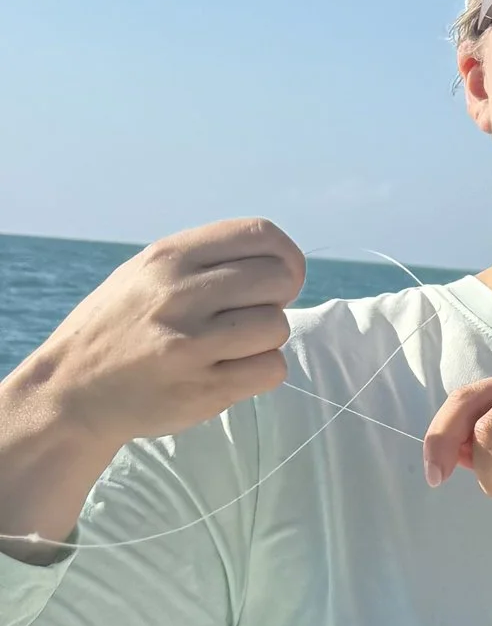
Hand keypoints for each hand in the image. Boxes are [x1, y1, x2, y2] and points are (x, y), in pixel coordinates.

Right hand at [0, 218, 306, 547]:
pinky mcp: (203, 388)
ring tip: (231, 346)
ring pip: (278, 326)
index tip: (275, 280)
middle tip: (248, 316)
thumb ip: (204, 261)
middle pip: (280, 279)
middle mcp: (178, 294)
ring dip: (265, 339)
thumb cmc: (120, 327)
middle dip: (277, 298)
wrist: (71, 390)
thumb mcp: (145, 273)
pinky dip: (261, 372)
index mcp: (167, 257)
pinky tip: (229, 371)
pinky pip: (271, 369)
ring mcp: (191, 343)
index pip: (261, 234)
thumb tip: (279, 260)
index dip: (284, 258)